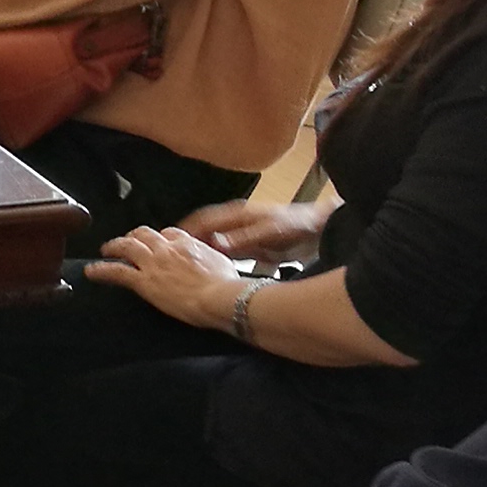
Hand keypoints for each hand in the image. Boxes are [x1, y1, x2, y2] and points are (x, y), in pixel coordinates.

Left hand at [85, 224, 250, 331]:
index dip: (159, 238)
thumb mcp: (224, 264)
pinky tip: (91, 271)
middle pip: (145, 234)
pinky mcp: (144, 281)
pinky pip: (116, 271)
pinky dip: (101, 269)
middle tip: (127, 242)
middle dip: (134, 236)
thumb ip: (213, 259)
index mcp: (188, 243)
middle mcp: (168, 248)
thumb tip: (215, 262)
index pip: (168, 233)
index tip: (156, 243)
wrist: (221, 297)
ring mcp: (154, 263)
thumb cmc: (228, 286)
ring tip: (105, 250)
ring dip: (114, 246)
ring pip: (127, 246)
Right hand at [180, 199, 326, 262]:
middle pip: (203, 231)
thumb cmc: (296, 226)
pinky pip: (226, 251)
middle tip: (170, 259)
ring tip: (184, 267)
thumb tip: (216, 243)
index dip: (184, 231)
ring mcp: (242, 234)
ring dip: (200, 252)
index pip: (202, 220)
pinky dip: (216, 259)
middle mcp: (235, 222)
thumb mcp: (270, 232)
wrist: (319, 230)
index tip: (168, 244)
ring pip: (213, 242)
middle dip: (186, 243)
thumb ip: (244, 238)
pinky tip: (210, 271)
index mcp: (237, 214)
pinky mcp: (250, 245)